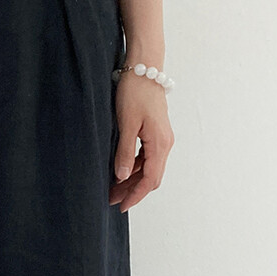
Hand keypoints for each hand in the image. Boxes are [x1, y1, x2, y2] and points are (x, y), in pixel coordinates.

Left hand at [110, 73, 173, 210]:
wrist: (144, 68)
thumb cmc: (135, 92)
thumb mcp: (126, 123)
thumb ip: (124, 152)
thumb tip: (121, 177)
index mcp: (160, 144)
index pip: (150, 180)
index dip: (135, 195)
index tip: (121, 206)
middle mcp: (164, 144)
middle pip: (150, 177)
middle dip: (132, 190)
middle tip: (112, 200)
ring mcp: (161, 138)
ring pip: (148, 168)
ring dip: (131, 179)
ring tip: (112, 188)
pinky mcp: (155, 132)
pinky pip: (146, 157)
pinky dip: (133, 166)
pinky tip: (120, 170)